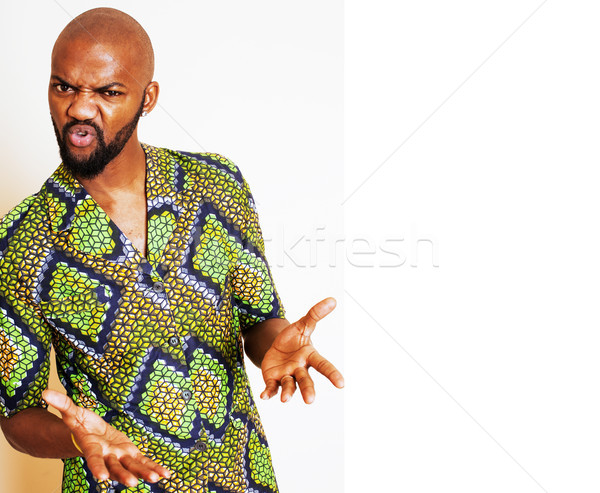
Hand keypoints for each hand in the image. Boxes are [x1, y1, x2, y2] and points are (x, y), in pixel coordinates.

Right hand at [42, 389, 170, 486]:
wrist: (90, 436)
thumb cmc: (80, 425)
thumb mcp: (72, 413)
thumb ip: (62, 404)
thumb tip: (45, 392)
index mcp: (92, 448)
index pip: (94, 459)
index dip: (97, 467)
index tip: (101, 478)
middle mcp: (107, 456)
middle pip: (115, 468)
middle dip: (123, 475)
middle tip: (132, 483)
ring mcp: (120, 457)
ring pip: (132, 467)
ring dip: (144, 473)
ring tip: (156, 479)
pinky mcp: (130, 454)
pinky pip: (143, 462)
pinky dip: (153, 467)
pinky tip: (165, 474)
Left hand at [260, 297, 343, 403]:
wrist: (276, 348)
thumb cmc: (293, 339)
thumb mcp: (302, 324)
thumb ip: (315, 314)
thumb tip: (332, 300)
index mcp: (310, 357)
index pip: (323, 365)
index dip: (332, 374)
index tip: (341, 384)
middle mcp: (300, 369)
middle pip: (306, 380)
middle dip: (308, 390)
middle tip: (310, 400)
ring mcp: (287, 376)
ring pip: (289, 386)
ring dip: (288, 393)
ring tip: (285, 400)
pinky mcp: (273, 380)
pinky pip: (271, 388)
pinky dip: (269, 392)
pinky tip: (264, 396)